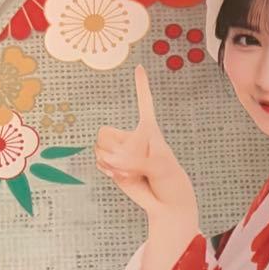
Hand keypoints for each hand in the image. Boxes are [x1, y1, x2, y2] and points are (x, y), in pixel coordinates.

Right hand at [95, 64, 197, 223]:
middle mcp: (131, 136)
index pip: (144, 103)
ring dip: (114, 162)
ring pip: (99, 148)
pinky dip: (109, 170)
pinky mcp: (112, 166)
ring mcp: (119, 151)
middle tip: (138, 163)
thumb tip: (109, 160)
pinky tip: (124, 176)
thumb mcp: (159, 167)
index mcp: (148, 129)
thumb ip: (134, 161)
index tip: (139, 65)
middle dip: (117, 149)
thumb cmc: (169, 180)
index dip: (141, 85)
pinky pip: (100, 162)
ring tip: (134, 172)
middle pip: (105, 132)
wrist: (166, 203)